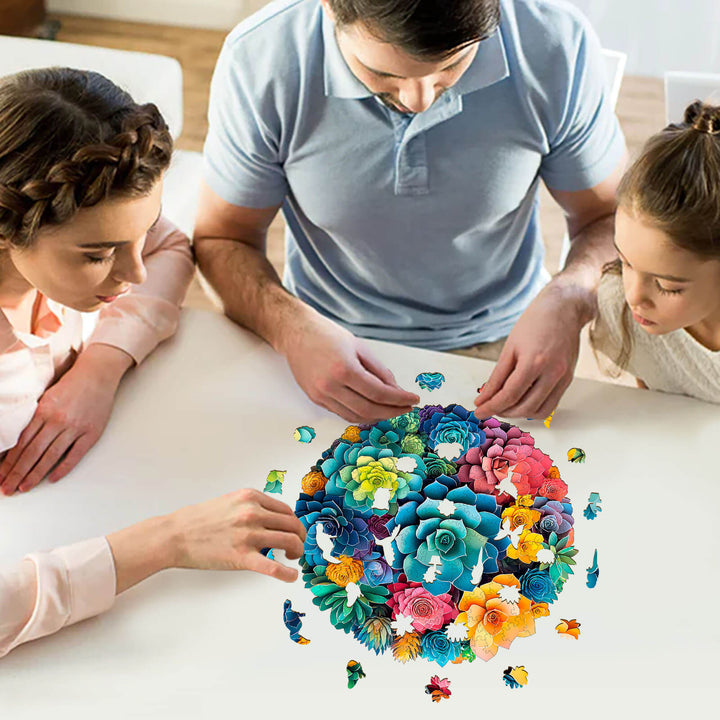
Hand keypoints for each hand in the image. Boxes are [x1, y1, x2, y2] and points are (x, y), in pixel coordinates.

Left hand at [0, 344, 132, 494]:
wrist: (97, 375)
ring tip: (24, 487)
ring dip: (35, 474)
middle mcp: (57, 421)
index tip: (0, 476)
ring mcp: (75, 428)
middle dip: (17, 473)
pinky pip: (75, 454)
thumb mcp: (46, 397)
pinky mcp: (91, 433)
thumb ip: (34, 418)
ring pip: (50, 456)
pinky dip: (63, 468)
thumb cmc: (71, 385)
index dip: (9, 462)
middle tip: (7, 489)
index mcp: (43, 411)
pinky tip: (52, 478)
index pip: (21, 443)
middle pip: (32, 453)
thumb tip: (18, 441)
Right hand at [107, 489, 307, 590]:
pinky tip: (292, 576)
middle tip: (298, 546)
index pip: (285, 510)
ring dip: (296, 551)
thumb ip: (252, 507)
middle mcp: (253, 513)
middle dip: (300, 537)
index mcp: (250, 498)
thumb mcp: (230, 502)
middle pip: (291, 524)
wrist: (175, 535)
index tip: (295, 531)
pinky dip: (287, 573)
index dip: (294, 523)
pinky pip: (273, 567)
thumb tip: (273, 519)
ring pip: (289, 541)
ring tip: (292, 557)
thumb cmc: (199, 520)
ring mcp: (248, 535)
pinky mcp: (242, 557)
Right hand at [278, 306, 418, 422]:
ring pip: (355, 416)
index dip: (399, 400)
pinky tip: (372, 409)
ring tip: (391, 410)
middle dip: (391, 412)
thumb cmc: (327, 335)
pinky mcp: (316, 399)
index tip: (413, 400)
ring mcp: (321, 395)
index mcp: (344, 369)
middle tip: (405, 409)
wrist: (296, 333)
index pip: (379, 393)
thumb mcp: (360, 347)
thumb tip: (396, 390)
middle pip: (369, 410)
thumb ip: (380, 371)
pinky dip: (360, 414)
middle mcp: (330, 386)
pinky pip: (343, 413)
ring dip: (377, 417)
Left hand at [473, 279, 594, 418]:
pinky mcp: (568, 379)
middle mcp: (552, 372)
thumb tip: (485, 396)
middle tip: (489, 407)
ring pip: (539, 411)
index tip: (479, 411)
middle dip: (503, 411)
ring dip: (519, 413)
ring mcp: (563, 377)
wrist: (564, 308)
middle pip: (524, 406)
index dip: (491, 406)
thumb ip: (497, 376)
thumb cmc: (535, 322)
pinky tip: (522, 402)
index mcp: (534, 361)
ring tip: (505, 405)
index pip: (509, 394)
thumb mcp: (510, 347)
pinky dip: (534, 409)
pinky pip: (551, 405)